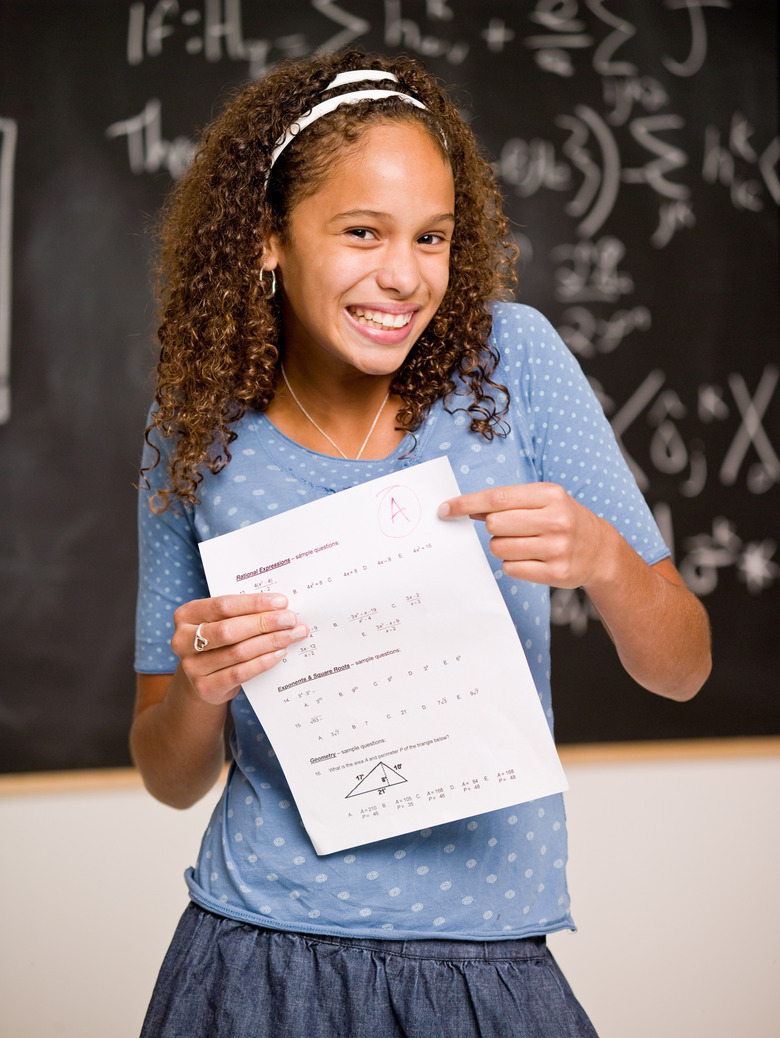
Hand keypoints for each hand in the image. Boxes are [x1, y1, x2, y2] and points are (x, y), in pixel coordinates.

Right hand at [171, 593, 307, 705]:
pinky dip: (262, 662)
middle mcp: (182, 640)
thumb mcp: (221, 621)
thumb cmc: (218, 641)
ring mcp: (191, 666)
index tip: (281, 601)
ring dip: (270, 642)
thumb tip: (280, 607)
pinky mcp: (205, 687)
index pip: (223, 605)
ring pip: (238, 652)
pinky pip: (240, 673)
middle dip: (264, 623)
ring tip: (292, 635)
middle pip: (230, 629)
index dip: (254, 603)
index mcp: (186, 615)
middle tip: (290, 619)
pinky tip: (279, 653)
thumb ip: (242, 613)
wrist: (203, 678)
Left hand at [438, 483, 609, 589]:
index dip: (466, 504)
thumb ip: (507, 502)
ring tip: (524, 544)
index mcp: (550, 495)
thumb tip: (467, 508)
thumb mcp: (543, 501)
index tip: (445, 509)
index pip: (496, 498)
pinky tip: (531, 559)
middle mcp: (556, 520)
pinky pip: (511, 569)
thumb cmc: (562, 520)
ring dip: (502, 547)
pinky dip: (513, 564)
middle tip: (511, 529)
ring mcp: (558, 548)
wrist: (600, 550)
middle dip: (493, 528)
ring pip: (500, 549)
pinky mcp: (557, 573)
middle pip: (494, 525)